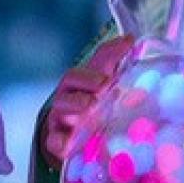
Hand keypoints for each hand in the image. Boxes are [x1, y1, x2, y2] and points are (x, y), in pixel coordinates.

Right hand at [43, 34, 133, 166]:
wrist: (68, 133)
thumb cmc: (86, 100)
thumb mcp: (99, 80)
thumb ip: (111, 60)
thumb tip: (128, 38)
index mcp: (75, 86)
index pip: (78, 74)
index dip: (94, 69)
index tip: (112, 68)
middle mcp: (66, 101)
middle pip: (68, 89)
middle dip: (84, 84)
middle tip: (103, 84)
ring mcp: (60, 121)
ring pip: (60, 112)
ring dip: (75, 106)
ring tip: (90, 105)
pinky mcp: (58, 142)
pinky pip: (54, 142)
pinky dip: (59, 142)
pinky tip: (68, 144)